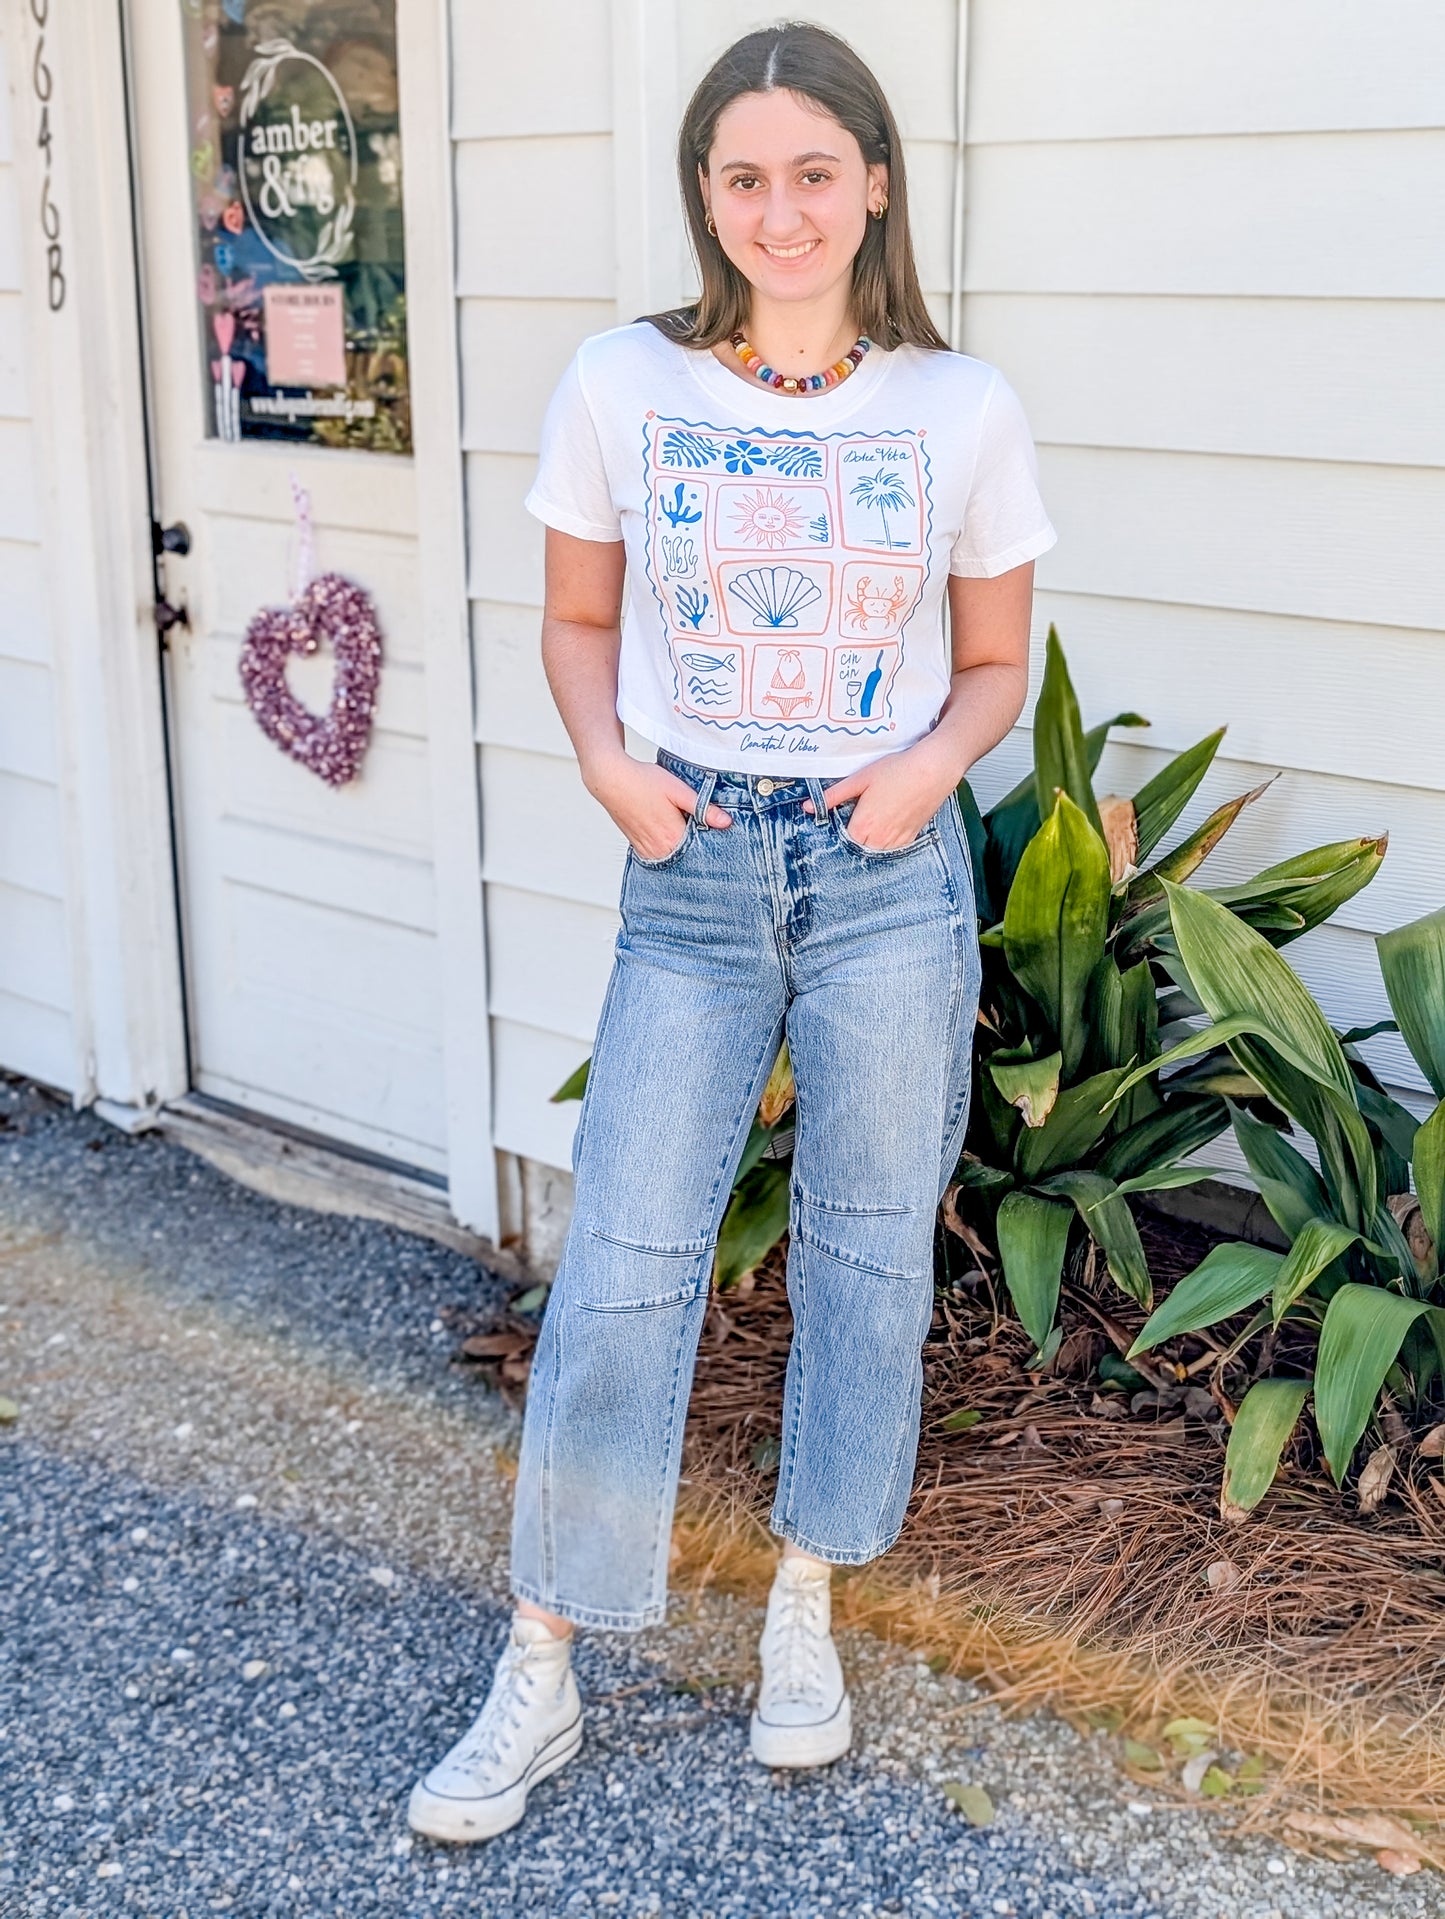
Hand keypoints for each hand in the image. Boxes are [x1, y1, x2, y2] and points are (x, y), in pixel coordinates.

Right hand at [584, 752, 731, 861]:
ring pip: (674, 858)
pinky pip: (660, 856)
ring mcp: (647, 850)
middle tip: (706, 835)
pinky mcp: (638, 847)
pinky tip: (672, 837)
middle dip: (699, 849)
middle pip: (688, 858)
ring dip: (683, 850)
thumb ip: (703, 808)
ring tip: (688, 834)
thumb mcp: (679, 790)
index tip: (720, 838)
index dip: (712, 844)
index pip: (702, 852)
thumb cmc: (643, 781)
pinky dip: (669, 850)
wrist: (611, 780)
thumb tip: (726, 822)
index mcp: (673, 837)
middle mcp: (659, 849)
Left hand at [804, 739, 959, 849]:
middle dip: (852, 841)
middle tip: (852, 823)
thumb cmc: (897, 770)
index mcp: (863, 826)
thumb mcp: (860, 779)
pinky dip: (885, 842)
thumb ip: (833, 795)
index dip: (836, 835)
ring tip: (869, 825)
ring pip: (875, 852)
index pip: (841, 843)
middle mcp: (879, 839)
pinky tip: (884, 827)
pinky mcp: (910, 838)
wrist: (932, 770)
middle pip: (857, 850)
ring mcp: (897, 841)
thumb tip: (808, 807)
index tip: (834, 827)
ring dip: (869, 844)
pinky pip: (892, 849)